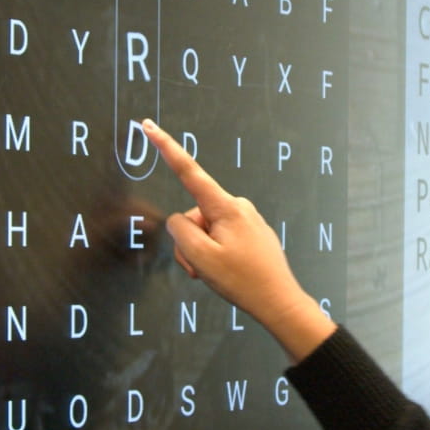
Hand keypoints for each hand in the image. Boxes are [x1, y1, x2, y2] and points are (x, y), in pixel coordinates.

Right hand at [142, 119, 336, 361]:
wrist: (279, 302)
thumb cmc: (243, 281)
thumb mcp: (201, 258)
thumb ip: (181, 232)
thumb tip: (181, 221)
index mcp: (226, 207)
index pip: (188, 171)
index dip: (166, 147)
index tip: (150, 126)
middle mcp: (238, 206)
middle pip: (193, 217)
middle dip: (190, 243)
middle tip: (202, 270)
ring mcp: (246, 219)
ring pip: (205, 231)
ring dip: (202, 254)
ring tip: (216, 274)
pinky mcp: (251, 232)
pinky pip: (221, 238)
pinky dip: (216, 255)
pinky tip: (230, 272)